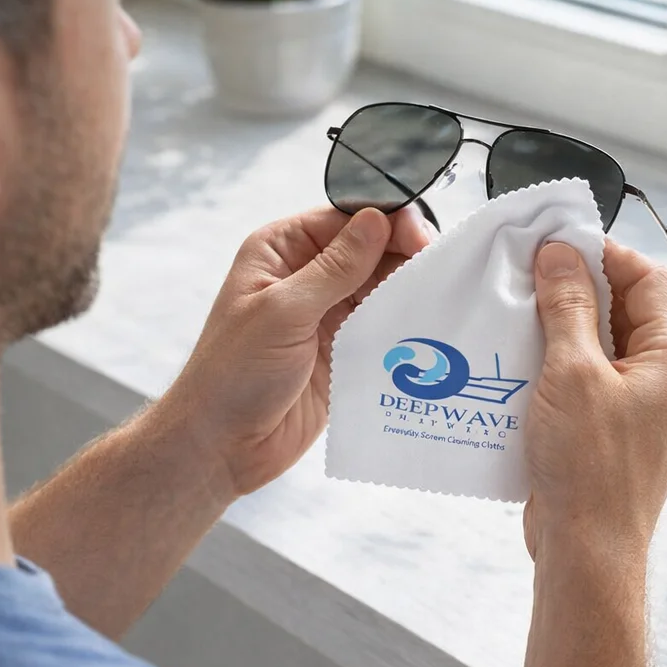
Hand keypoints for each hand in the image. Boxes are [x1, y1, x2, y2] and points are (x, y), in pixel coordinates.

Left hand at [163, 205, 433, 498]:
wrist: (223, 446)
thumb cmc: (233, 374)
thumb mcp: (284, 311)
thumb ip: (335, 268)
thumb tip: (377, 220)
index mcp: (281, 250)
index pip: (345, 219)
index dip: (386, 221)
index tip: (420, 237)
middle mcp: (307, 275)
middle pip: (370, 248)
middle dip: (405, 253)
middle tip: (439, 266)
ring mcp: (327, 313)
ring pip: (381, 286)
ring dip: (409, 287)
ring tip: (442, 292)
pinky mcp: (345, 350)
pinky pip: (384, 325)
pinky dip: (406, 322)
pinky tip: (429, 321)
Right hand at [524, 240, 666, 576]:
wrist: (588, 552)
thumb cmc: (588, 469)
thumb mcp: (571, 372)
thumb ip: (568, 305)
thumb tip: (562, 254)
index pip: (647, 278)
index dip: (602, 255)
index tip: (556, 245)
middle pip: (630, 310)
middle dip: (581, 291)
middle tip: (531, 279)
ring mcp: (651, 409)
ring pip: (610, 346)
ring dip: (568, 329)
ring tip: (523, 318)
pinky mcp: (624, 431)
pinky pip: (599, 380)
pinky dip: (567, 365)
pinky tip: (526, 364)